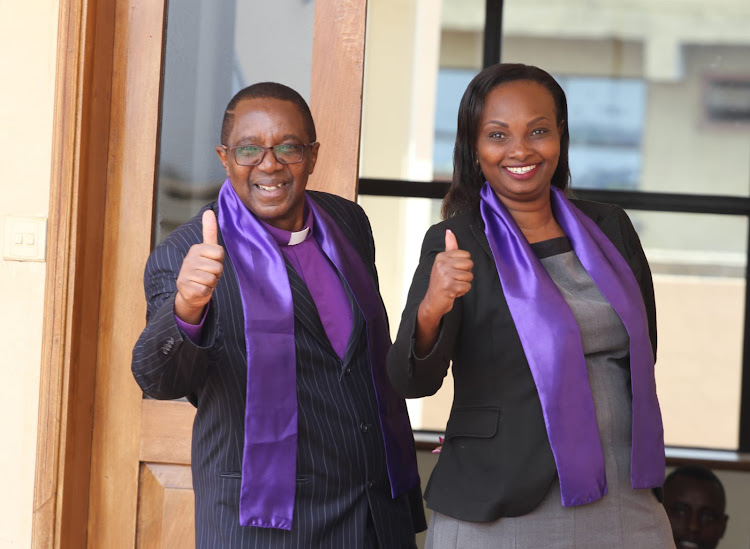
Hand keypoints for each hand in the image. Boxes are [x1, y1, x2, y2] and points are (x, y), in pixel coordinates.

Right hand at [175, 210, 224, 323]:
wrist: (191, 292)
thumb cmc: (203, 270)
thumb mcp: (208, 250)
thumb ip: (209, 232)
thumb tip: (209, 210)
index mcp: (196, 249)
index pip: (219, 253)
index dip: (219, 261)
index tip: (211, 262)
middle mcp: (188, 259)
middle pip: (217, 267)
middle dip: (216, 274)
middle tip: (207, 274)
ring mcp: (185, 273)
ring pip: (212, 279)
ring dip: (211, 283)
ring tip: (203, 282)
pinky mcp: (185, 287)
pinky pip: (206, 289)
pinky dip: (206, 292)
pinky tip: (198, 289)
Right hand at [414, 229, 472, 354]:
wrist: (433, 302)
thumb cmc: (440, 282)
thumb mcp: (444, 263)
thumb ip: (449, 247)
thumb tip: (449, 231)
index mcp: (441, 257)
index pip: (467, 256)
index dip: (463, 266)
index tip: (453, 271)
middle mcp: (441, 264)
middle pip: (470, 265)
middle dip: (465, 275)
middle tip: (454, 280)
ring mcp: (444, 275)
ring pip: (469, 276)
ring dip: (463, 284)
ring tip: (452, 286)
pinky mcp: (449, 286)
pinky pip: (467, 286)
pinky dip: (462, 291)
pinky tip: (453, 292)